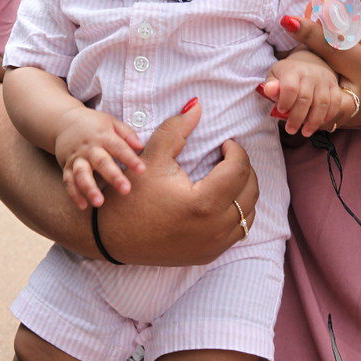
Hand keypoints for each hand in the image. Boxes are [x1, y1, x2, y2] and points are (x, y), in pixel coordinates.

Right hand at [55, 108, 144, 209]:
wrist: (64, 121)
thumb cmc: (94, 125)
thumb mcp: (112, 122)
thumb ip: (127, 134)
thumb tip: (141, 147)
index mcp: (103, 136)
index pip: (119, 147)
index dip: (130, 159)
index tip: (142, 170)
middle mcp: (89, 148)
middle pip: (101, 162)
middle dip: (113, 176)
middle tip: (126, 190)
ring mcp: (77, 158)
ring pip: (81, 174)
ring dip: (90, 188)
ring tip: (99, 202)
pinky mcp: (66, 167)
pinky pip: (68, 182)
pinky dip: (74, 194)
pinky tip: (83, 206)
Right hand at [97, 100, 258, 265]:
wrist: (110, 235)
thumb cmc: (131, 193)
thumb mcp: (152, 157)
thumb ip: (177, 129)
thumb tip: (197, 105)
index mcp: (203, 202)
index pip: (239, 170)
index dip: (236, 151)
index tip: (225, 144)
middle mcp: (213, 228)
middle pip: (250, 192)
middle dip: (243, 169)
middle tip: (228, 157)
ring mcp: (213, 245)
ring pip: (248, 214)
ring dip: (243, 192)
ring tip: (226, 176)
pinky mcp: (209, 255)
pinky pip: (238, 232)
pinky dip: (236, 213)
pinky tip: (221, 198)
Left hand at [260, 50, 341, 136]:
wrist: (306, 63)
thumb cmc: (287, 75)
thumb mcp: (274, 76)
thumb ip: (271, 86)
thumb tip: (270, 90)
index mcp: (293, 71)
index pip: (290, 88)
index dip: (286, 102)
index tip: (280, 110)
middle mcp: (310, 74)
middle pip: (305, 98)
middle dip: (297, 118)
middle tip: (291, 130)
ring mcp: (324, 79)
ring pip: (322, 103)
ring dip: (314, 121)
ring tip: (305, 132)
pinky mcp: (334, 85)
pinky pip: (335, 102)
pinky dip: (329, 115)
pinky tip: (320, 124)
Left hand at [269, 15, 360, 124]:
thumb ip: (349, 31)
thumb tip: (319, 19)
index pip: (335, 49)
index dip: (310, 34)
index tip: (286, 20)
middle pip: (322, 91)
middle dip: (294, 89)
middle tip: (265, 85)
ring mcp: (356, 113)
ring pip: (320, 112)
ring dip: (293, 106)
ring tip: (266, 95)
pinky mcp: (350, 120)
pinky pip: (325, 117)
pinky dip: (304, 111)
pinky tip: (280, 107)